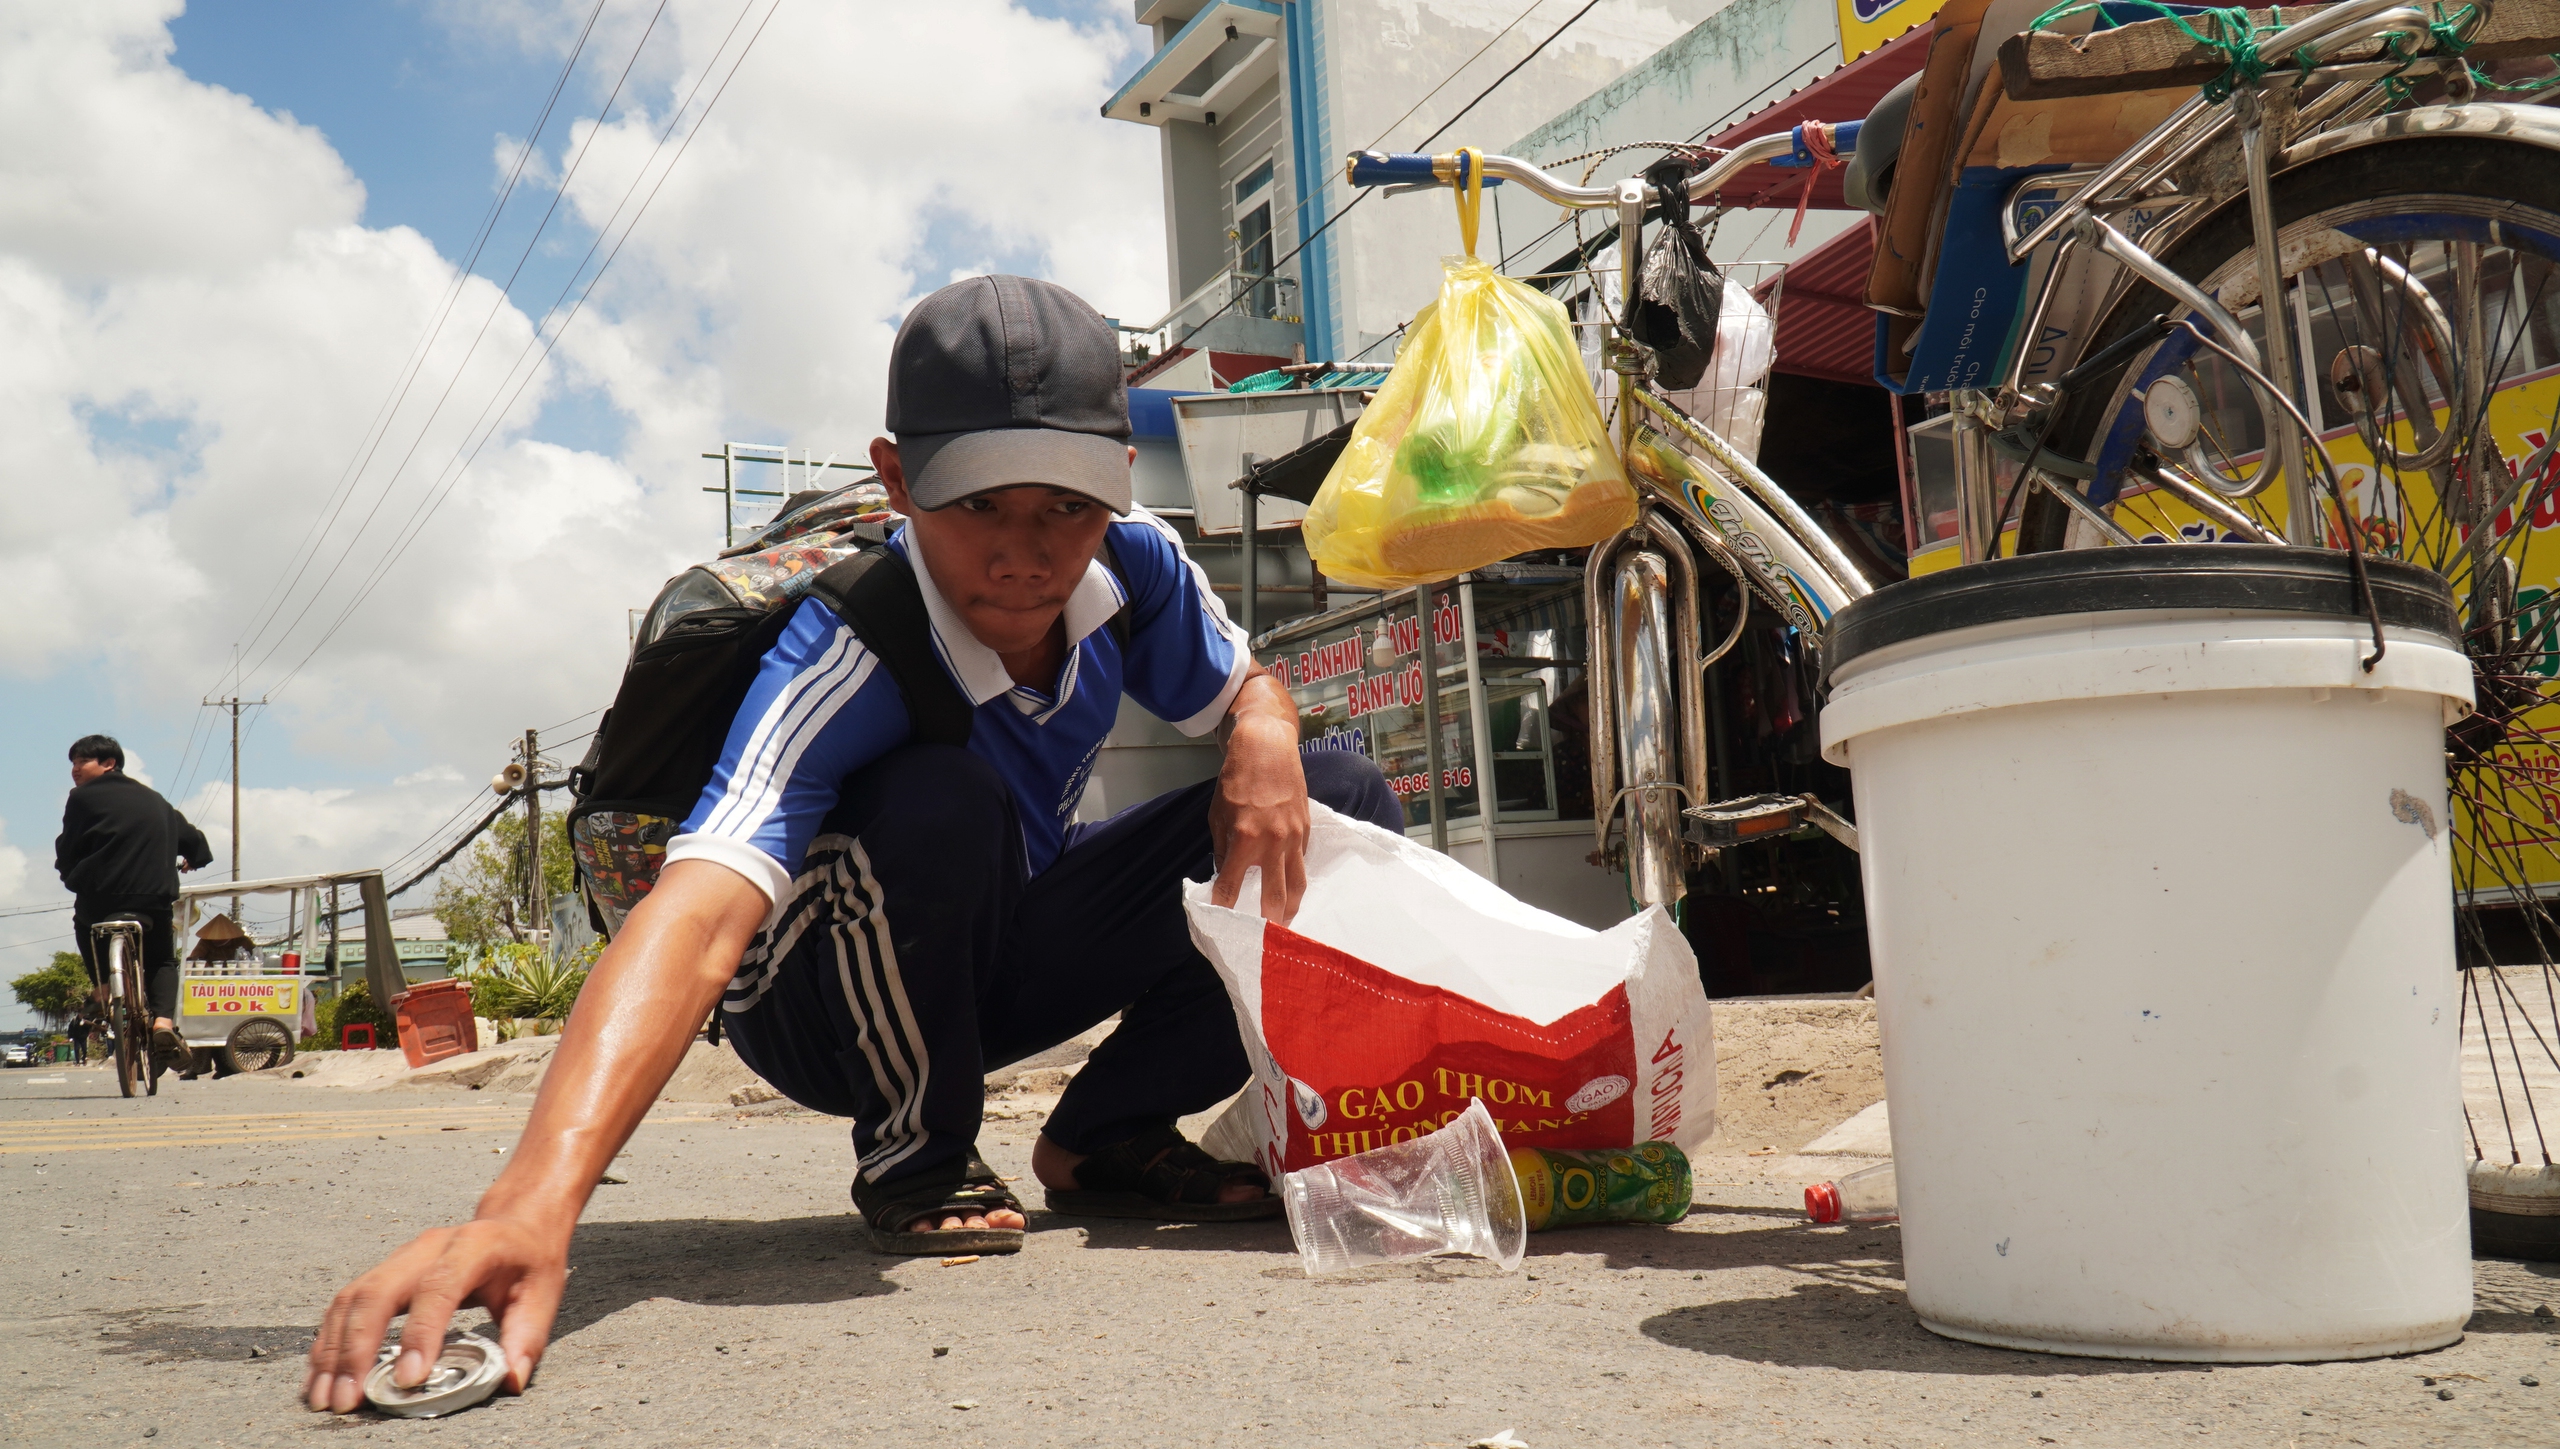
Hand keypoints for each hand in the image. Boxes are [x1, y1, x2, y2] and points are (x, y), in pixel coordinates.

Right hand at [303, 1214, 565, 1412]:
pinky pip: (346, 1304)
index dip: (421, 1333)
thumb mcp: (544, 1292)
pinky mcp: (384, 1271)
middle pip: (378, 1292)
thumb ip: (527, 1337)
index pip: (439, 1287)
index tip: (408, 1380)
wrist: (515, 1220)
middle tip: (348, 1400)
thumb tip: (509, 1381)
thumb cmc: (529, 1259)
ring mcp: (400, 1256)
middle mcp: (428, 1247)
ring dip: (333, 1349)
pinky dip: (329, 1340)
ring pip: (352, 1298)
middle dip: (356, 1349)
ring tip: (324, 1397)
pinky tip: (321, 1374)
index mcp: (474, 1246)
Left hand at [1209, 674, 1310, 924]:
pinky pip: (1302, 862)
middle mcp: (1272, 842)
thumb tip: (1225, 873)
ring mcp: (1293, 837)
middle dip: (1269, 921)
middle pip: (1274, 895)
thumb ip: (1222, 846)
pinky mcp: (1306, 830)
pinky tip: (1290, 889)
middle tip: (1265, 940)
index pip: (1232, 885)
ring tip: (1285, 924)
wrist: (1267, 748)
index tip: (1221, 923)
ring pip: (1297, 884)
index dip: (1224, 906)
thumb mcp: (1218, 814)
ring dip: (1291, 907)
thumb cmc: (1236, 780)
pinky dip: (1296, 878)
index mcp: (1244, 838)